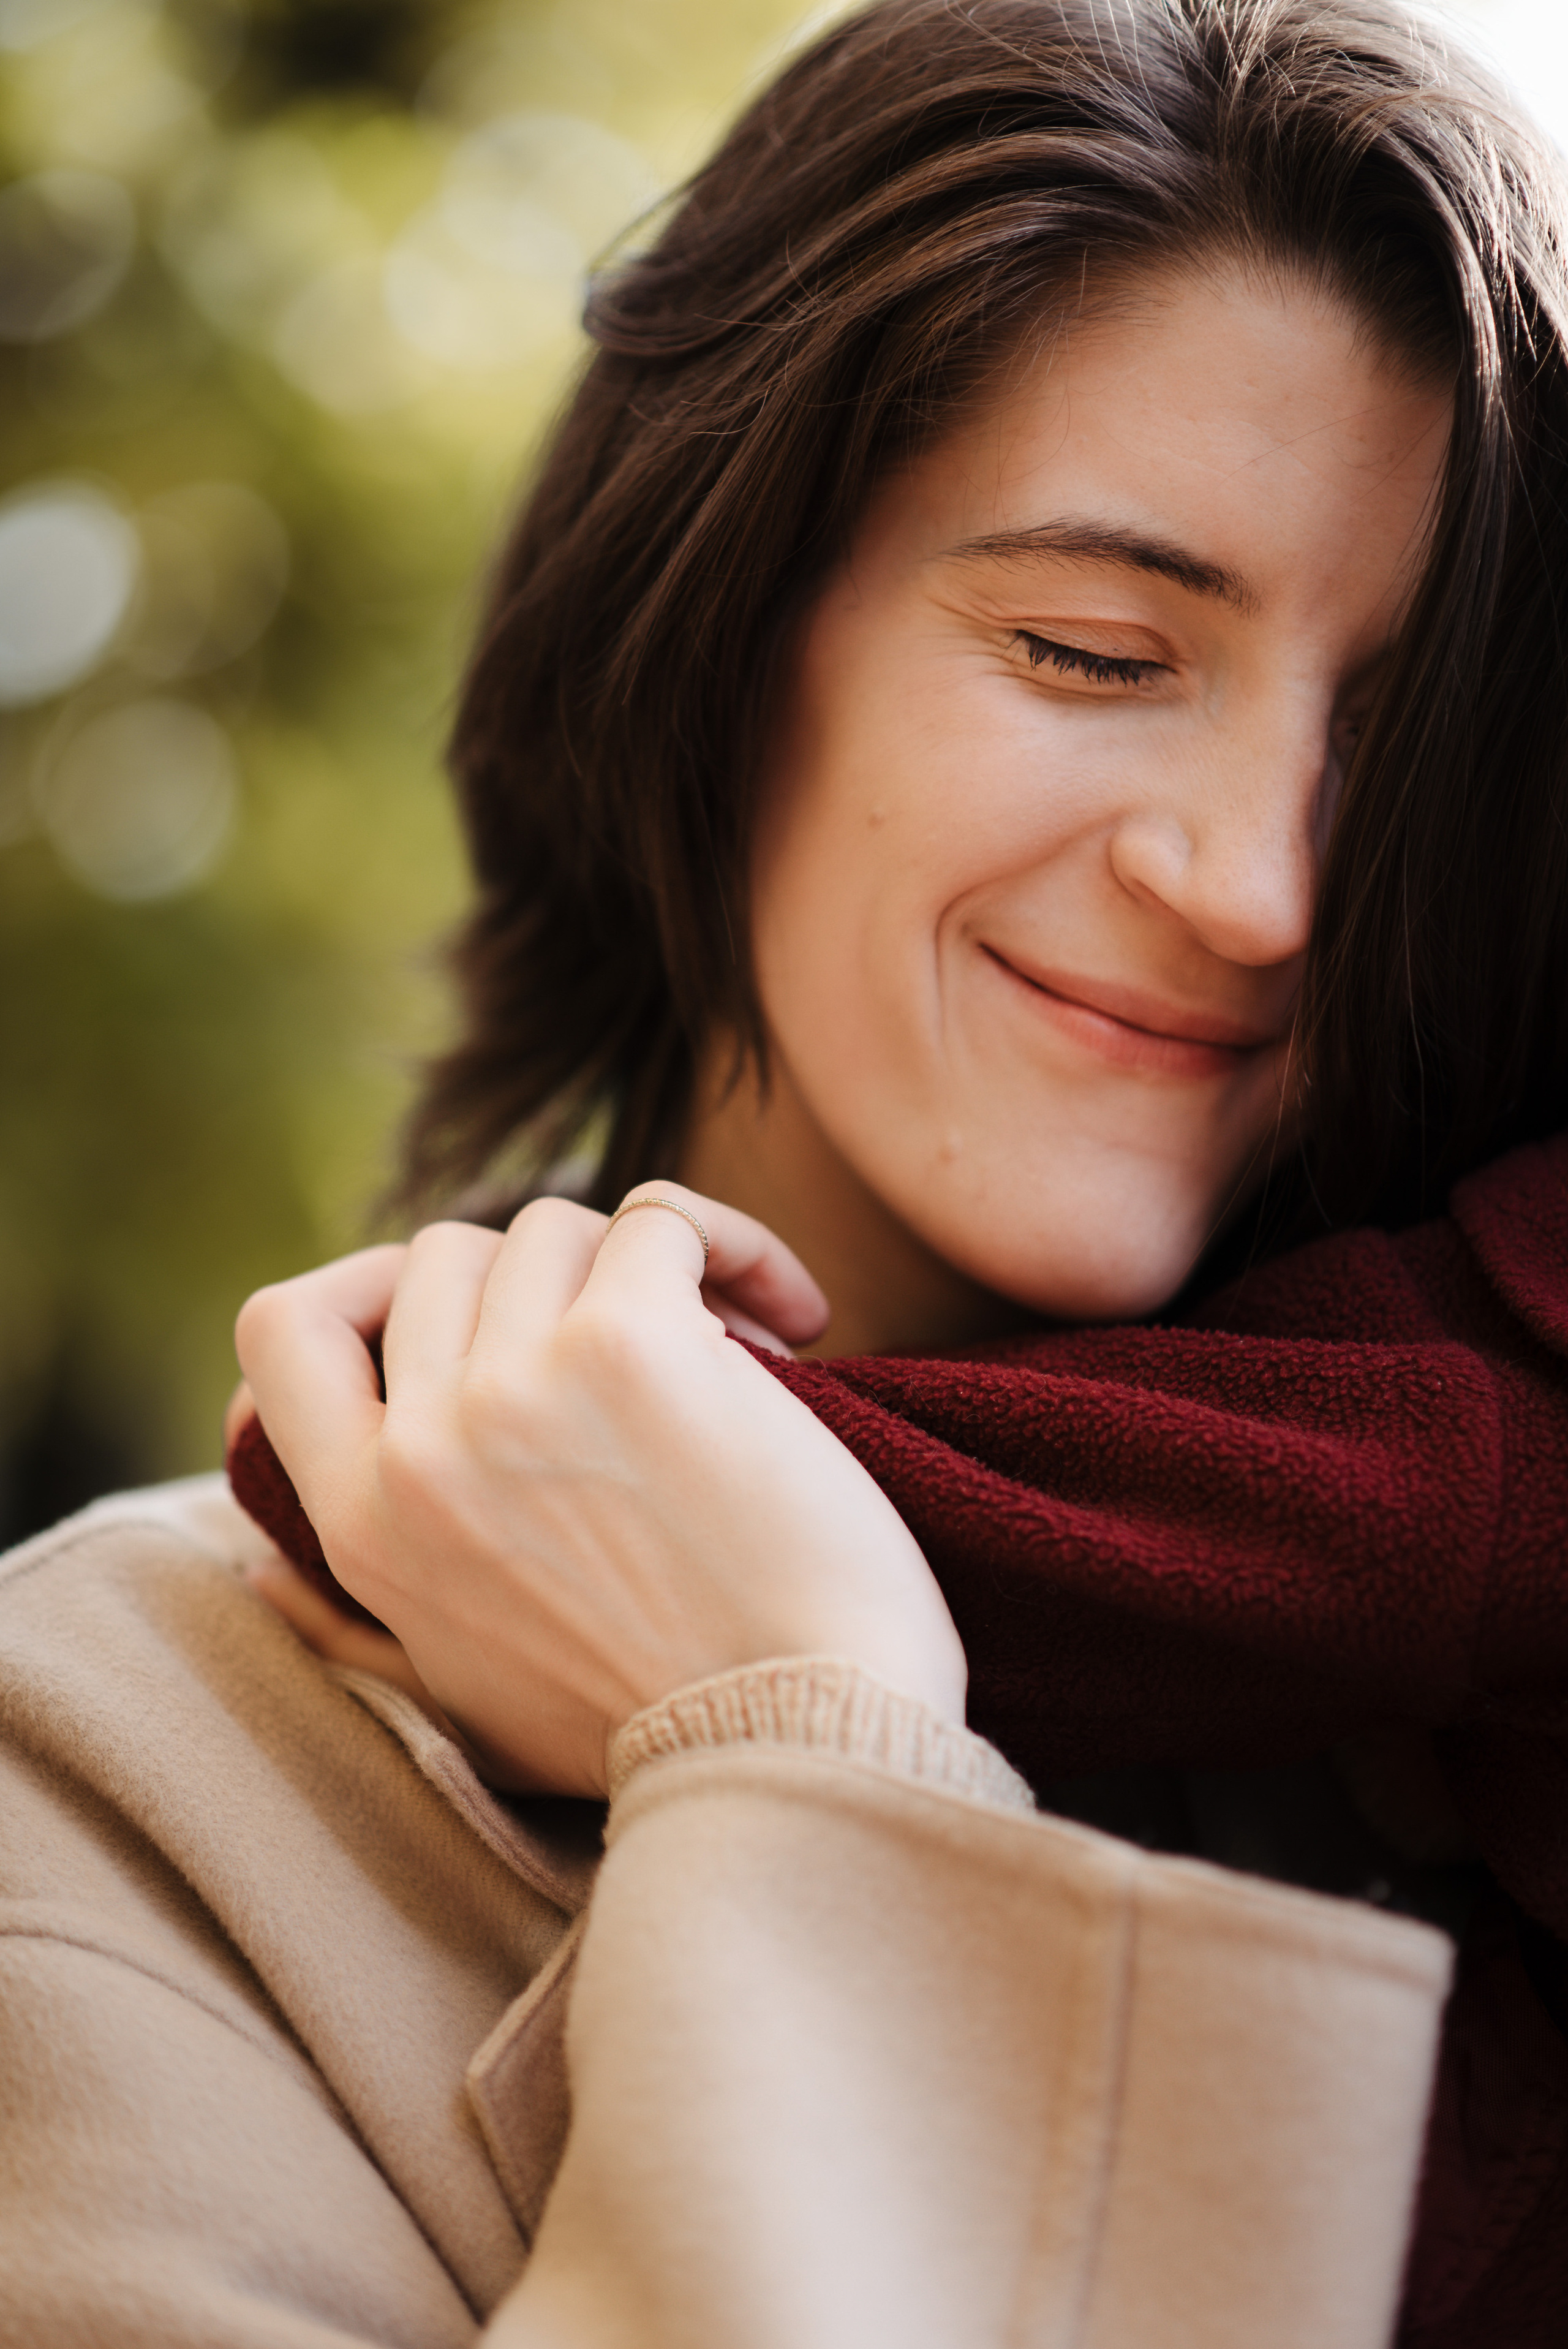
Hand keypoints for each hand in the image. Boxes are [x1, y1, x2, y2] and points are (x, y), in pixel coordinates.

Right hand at [234, 1185, 965, 1795]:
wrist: (802, 1745)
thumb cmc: (652, 1728)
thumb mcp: (460, 1700)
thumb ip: (349, 1627)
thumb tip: (260, 1567)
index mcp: (365, 1523)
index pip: (283, 1327)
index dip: (363, 1286)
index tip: (461, 1307)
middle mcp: (424, 1444)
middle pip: (443, 1255)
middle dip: (542, 1285)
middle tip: (633, 1351)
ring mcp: (521, 1383)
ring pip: (553, 1229)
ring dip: (639, 1270)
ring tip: (729, 1351)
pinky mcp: (633, 1343)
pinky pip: (661, 1217)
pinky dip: (731, 1244)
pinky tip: (795, 1317)